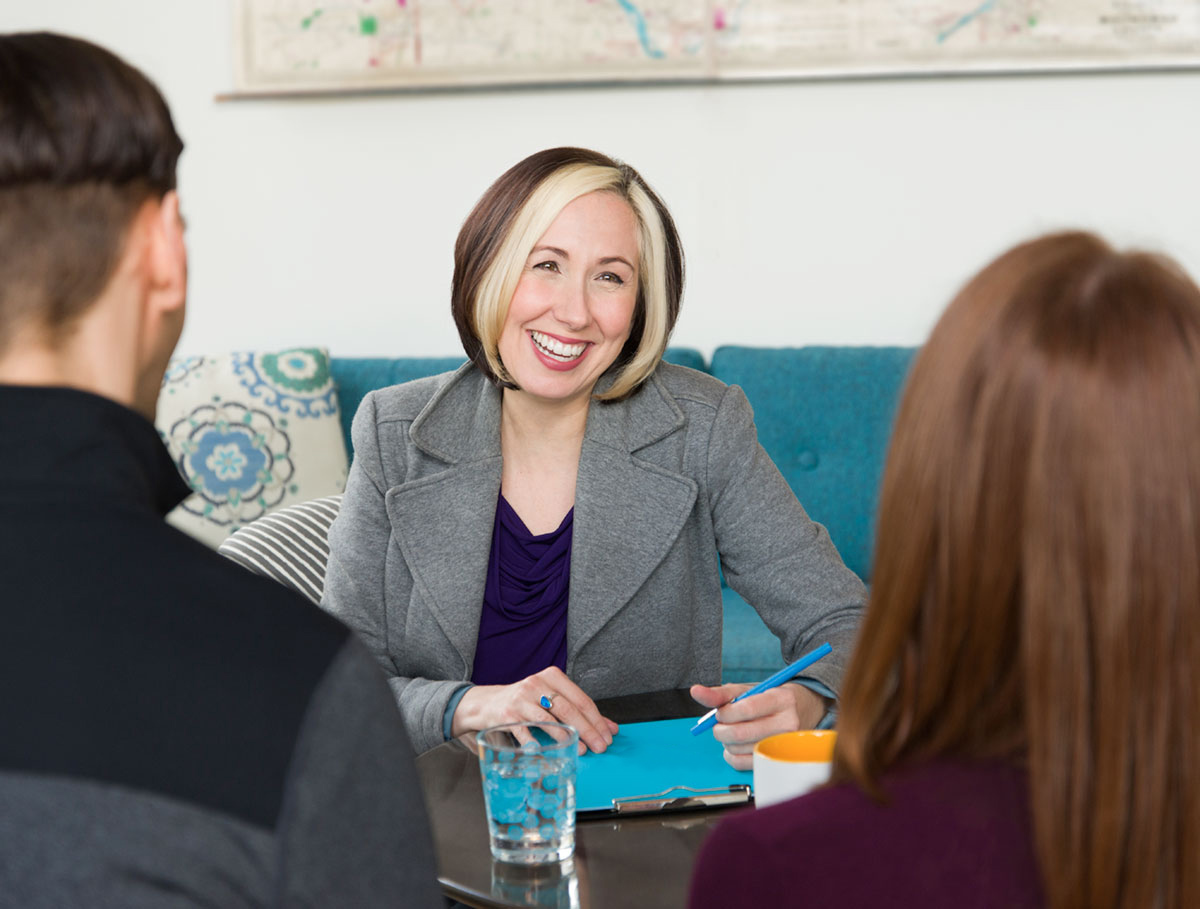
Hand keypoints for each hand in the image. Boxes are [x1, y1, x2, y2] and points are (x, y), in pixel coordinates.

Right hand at [452, 666, 618, 754]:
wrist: (487, 703)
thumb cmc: (525, 702)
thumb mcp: (551, 699)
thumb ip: (579, 711)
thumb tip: (609, 728)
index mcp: (552, 676)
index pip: (581, 698)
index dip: (597, 719)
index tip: (607, 735)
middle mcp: (536, 684)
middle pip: (568, 709)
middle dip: (587, 730)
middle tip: (600, 746)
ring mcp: (521, 699)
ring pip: (550, 719)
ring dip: (568, 737)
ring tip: (581, 749)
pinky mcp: (508, 714)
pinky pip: (527, 732)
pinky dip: (539, 744)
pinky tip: (550, 751)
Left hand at [689, 682, 826, 769]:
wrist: (802, 712)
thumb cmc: (771, 700)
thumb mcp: (751, 690)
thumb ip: (721, 693)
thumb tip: (695, 692)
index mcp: (781, 700)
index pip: (747, 708)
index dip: (726, 712)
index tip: (720, 712)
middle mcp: (787, 723)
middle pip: (741, 733)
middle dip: (720, 729)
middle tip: (719, 724)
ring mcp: (784, 745)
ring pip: (738, 749)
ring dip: (725, 741)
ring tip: (731, 732)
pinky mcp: (777, 760)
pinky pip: (742, 764)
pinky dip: (730, 755)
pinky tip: (734, 745)